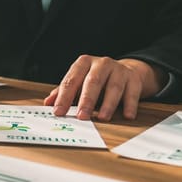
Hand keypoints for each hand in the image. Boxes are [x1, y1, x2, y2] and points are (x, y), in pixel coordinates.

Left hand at [43, 56, 163, 120]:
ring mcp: (119, 70)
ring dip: (108, 104)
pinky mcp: (134, 79)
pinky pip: (132, 92)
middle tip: (81, 116)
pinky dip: (130, 105)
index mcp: (84, 63)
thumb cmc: (97, 79)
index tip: (58, 112)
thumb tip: (48, 104)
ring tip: (102, 118)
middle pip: (92, 82)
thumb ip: (63, 92)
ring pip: (113, 87)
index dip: (64, 97)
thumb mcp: (79, 81)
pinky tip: (127, 115)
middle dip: (86, 100)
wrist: (126, 71)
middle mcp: (101, 64)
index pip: (71, 80)